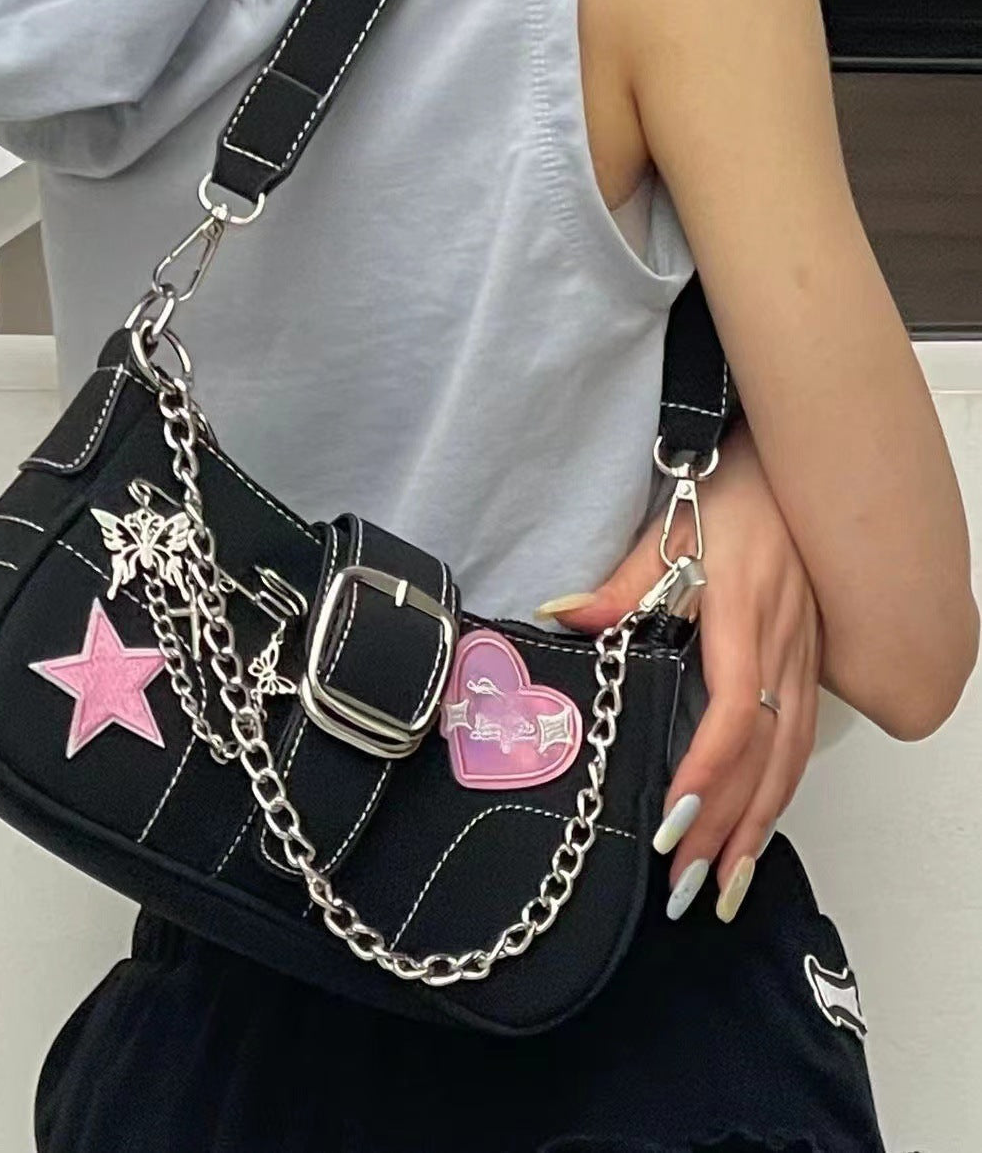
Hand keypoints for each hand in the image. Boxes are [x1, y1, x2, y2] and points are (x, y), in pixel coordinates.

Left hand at [536, 422, 821, 922]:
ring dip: (757, 827)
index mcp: (743, 621)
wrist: (785, 478)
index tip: (674, 820)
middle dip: (726, 826)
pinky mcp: (806, 668)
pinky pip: (799, 745)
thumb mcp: (666, 535)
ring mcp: (800, 663)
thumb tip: (560, 615)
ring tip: (723, 887)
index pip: (731, 713)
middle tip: (687, 885)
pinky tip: (756, 834)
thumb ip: (617, 586)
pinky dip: (780, 796)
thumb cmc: (725, 503)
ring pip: (789, 761)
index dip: (706, 770)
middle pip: (763, 756)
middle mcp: (780, 652)